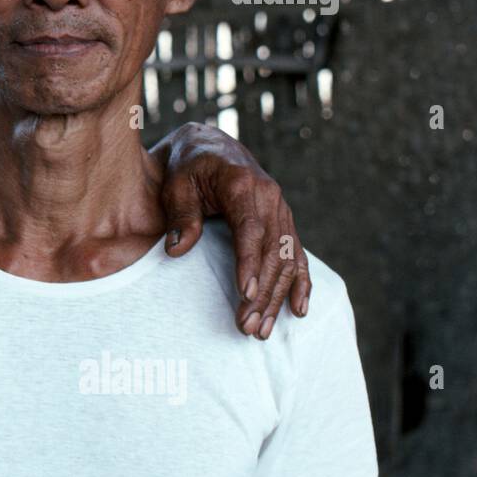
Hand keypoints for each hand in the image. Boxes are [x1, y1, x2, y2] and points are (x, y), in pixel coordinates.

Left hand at [150, 122, 310, 338]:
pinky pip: (296, 254)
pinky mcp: (283, 221)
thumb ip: (180, 215)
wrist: (207, 145)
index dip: (249, 263)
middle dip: (261, 293)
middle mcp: (270, 197)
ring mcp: (281, 209)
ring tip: (261, 331)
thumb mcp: (175, 184)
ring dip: (276, 297)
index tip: (245, 295)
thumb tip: (177, 250)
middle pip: (272, 252)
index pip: (251, 229)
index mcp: (243, 184)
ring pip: (286, 259)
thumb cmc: (186, 166)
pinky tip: (298, 310)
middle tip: (247, 328)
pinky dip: (300, 282)